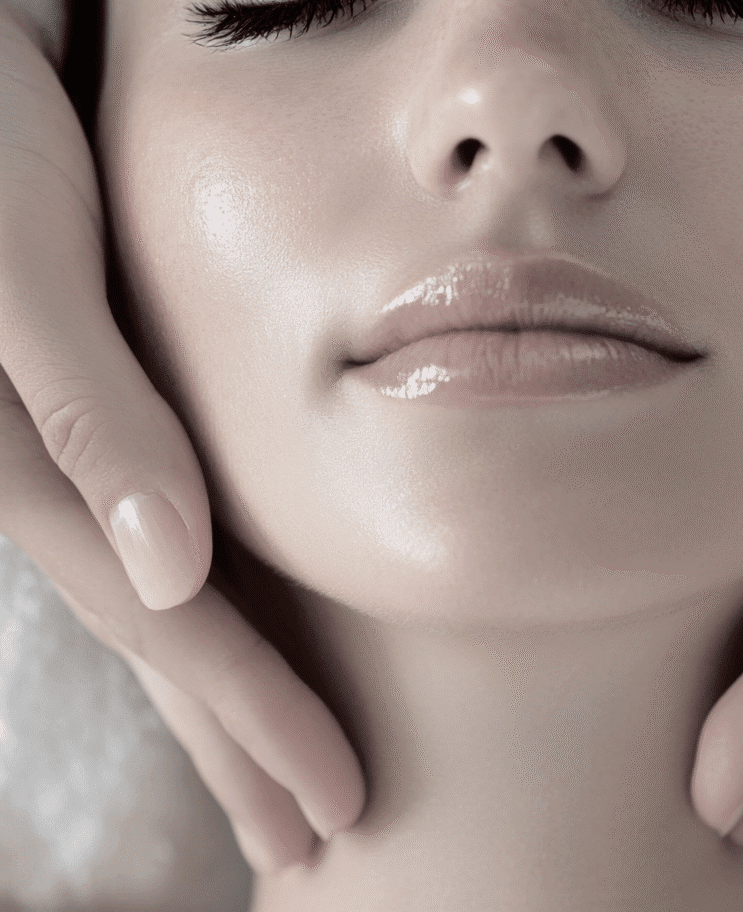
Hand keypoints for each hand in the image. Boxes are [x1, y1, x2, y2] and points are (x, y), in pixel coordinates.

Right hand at [0, 0, 364, 873]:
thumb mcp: (26, 277)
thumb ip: (95, 420)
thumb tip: (176, 575)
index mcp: (48, 478)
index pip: (185, 634)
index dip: (260, 725)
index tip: (336, 809)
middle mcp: (58, 493)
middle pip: (173, 653)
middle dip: (244, 750)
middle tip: (309, 842)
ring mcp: (66, 470)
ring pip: (165, 614)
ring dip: (223, 701)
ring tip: (273, 774)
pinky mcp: (82, 427)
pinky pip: (155, 548)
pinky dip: (202, 614)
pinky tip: (224, 624)